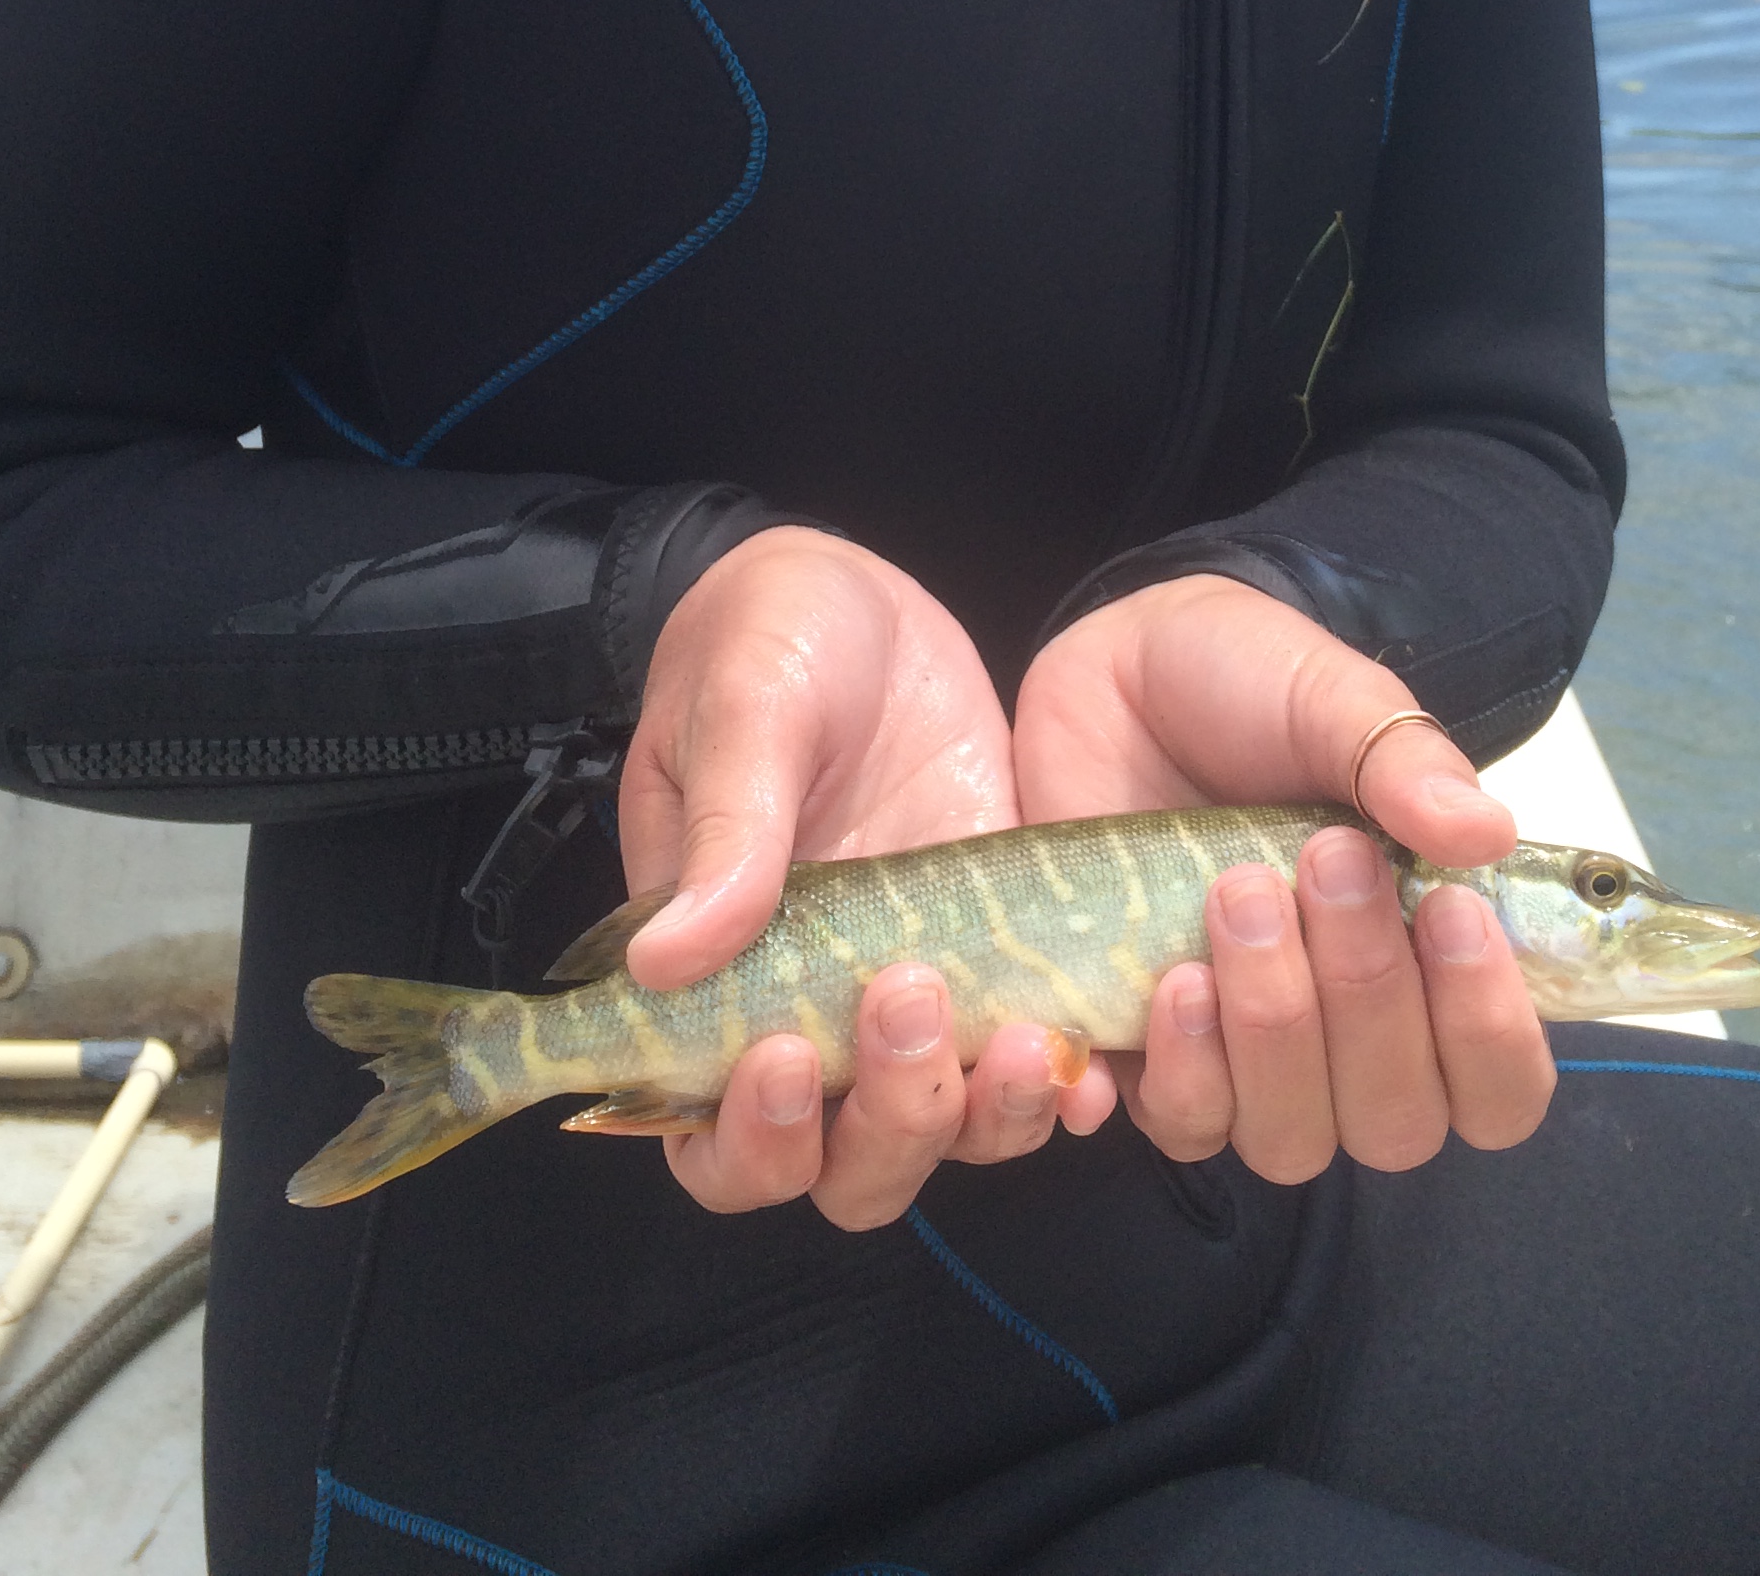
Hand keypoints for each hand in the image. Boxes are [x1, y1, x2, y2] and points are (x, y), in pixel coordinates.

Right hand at [617, 527, 1110, 1225]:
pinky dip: (1065, 1084)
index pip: (706, 1129)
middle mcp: (812, 1010)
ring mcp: (916, 991)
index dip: (745, 1134)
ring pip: (944, 1133)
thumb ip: (725, 826)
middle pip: (838, 1164)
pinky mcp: (1004, 957)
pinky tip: (1094, 1057)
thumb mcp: (742, 704)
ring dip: (978, 1115)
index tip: (788, 1056)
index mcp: (712, 973)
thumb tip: (665, 964)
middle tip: (909, 1003)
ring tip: (1020, 1038)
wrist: (864, 595)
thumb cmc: (766, 639)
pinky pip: (1032, 1062)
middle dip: (880, 1127)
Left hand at [1012, 574, 1554, 1178]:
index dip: (1491, 1033)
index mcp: (1431, 963)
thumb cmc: (1249, 689)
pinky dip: (1179, 1068)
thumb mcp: (1333, 697)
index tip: (1452, 913)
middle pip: (1397, 1122)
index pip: (1502, 1085)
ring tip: (1236, 895)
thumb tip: (1487, 832)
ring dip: (1273, 1027)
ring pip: (1291, 1137)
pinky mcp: (1151, 1053)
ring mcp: (1249, 1059)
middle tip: (1325, 860)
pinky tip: (1168, 981)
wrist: (1115, 670)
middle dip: (1369, 995)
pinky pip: (1180, 1123)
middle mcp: (1351, 1039)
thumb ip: (1408, 763)